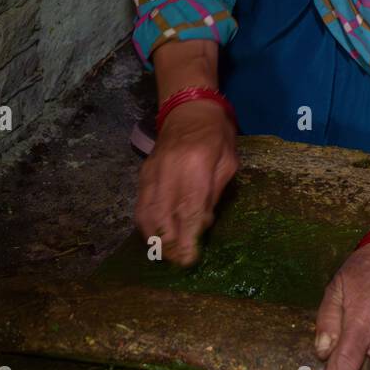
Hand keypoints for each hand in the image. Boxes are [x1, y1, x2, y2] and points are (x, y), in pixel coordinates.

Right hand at [134, 102, 237, 266]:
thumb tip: (202, 224)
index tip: (190, 259)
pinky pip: (140, 205)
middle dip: (170, 244)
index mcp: (196, 165)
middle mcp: (169, 170)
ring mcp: (152, 171)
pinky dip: (146, 225)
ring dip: (155, 239)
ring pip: (146, 214)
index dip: (187, 237)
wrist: (188, 107)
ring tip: (168, 254)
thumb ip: (215, 192)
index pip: (188, 209)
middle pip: (163, 216)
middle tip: (180, 262)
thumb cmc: (216, 134)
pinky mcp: (143, 173)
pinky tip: (156, 237)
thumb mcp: (228, 161)